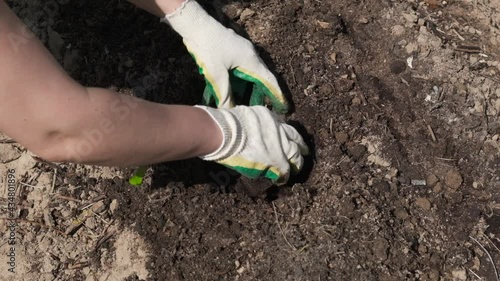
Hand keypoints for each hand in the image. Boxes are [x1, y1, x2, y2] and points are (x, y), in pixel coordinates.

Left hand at [163, 0, 288, 112]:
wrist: (197, 25)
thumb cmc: (208, 47)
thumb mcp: (215, 73)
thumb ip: (224, 93)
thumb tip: (229, 110)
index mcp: (250, 60)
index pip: (268, 80)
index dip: (276, 94)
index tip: (283, 106)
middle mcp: (251, 54)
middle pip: (262, 75)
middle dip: (266, 92)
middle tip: (268, 107)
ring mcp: (244, 49)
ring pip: (253, 70)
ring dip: (254, 84)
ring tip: (253, 99)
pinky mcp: (236, 48)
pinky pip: (245, 65)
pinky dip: (246, 77)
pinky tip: (238, 86)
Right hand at [196, 105, 308, 183]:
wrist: (225, 133)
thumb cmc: (225, 125)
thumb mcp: (242, 116)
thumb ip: (250, 122)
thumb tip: (246, 129)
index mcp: (268, 115)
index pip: (281, 124)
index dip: (284, 133)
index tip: (285, 137)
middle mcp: (278, 128)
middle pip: (295, 137)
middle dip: (299, 145)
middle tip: (303, 150)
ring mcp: (279, 145)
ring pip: (295, 154)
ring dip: (297, 161)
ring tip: (297, 167)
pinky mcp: (277, 160)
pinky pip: (285, 170)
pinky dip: (284, 176)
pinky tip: (282, 180)